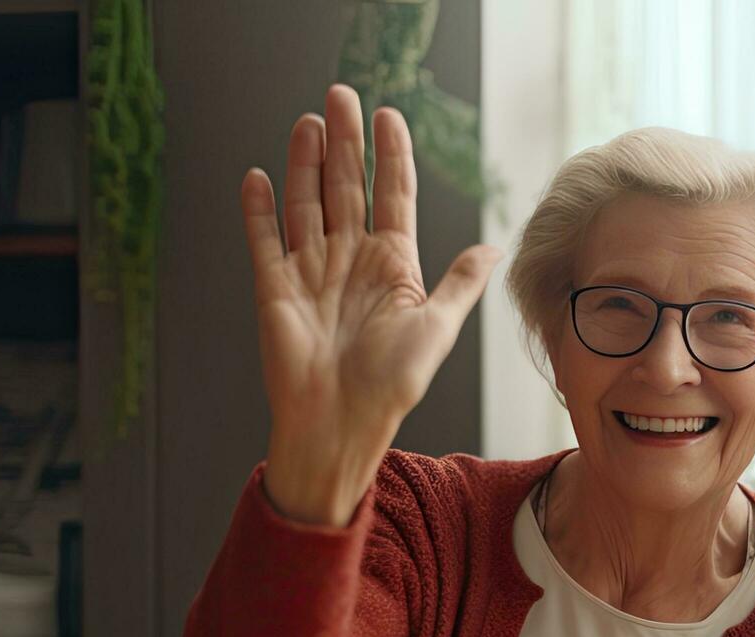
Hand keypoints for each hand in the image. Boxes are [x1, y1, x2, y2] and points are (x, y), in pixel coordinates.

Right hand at [241, 84, 500, 524]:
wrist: (340, 423)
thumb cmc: (392, 384)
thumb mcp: (437, 329)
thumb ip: (459, 283)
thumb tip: (494, 249)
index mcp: (393, 264)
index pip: (392, 195)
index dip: (390, 155)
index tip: (388, 114)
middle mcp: (351, 260)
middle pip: (346, 187)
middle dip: (344, 142)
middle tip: (341, 95)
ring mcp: (311, 271)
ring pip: (307, 204)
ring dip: (306, 163)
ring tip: (309, 121)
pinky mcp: (276, 289)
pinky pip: (266, 241)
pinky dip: (260, 210)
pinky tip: (260, 175)